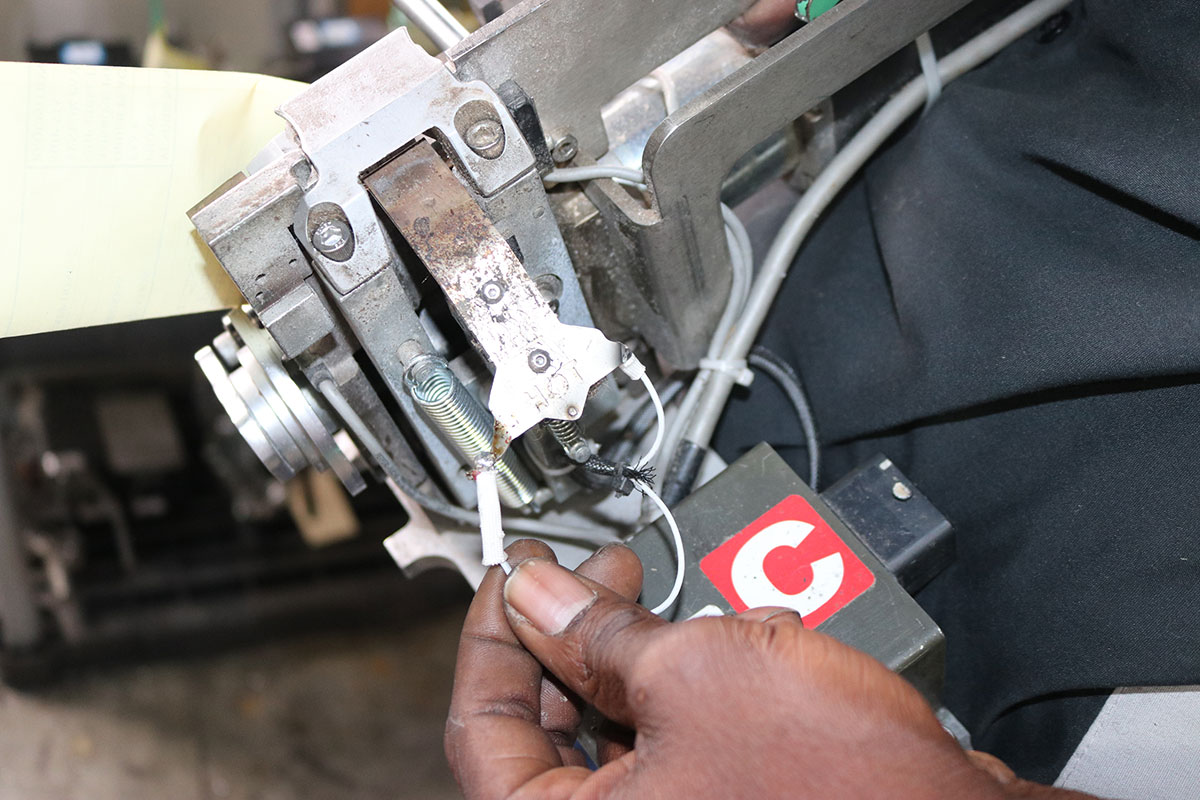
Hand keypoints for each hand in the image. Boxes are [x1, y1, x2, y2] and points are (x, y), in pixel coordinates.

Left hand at [446, 540, 1095, 798]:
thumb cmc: (842, 790)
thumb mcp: (694, 673)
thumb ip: (598, 633)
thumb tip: (538, 595)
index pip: (482, 732)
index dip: (493, 639)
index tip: (516, 579)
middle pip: (552, 730)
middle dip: (576, 638)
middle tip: (597, 576)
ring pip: (622, 731)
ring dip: (643, 656)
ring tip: (675, 599)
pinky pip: (680, 743)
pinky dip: (693, 689)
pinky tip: (732, 641)